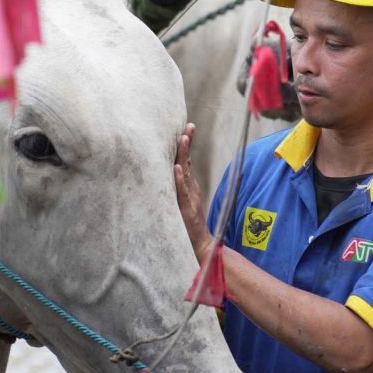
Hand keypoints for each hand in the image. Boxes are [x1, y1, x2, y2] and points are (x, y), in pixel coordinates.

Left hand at [173, 124, 214, 264]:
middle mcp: (191, 190)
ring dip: (184, 156)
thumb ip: (179, 190)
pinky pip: (182, 193)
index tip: (186, 128)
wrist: (200, 246)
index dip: (186, 146)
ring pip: (186, 174)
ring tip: (182, 139)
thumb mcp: (183, 204)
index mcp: (190, 187)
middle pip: (188, 163)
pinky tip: (177, 169)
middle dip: (187, 144)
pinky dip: (180, 180)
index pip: (187, 162)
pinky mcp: (187, 210)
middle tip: (187, 126)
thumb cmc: (189, 226)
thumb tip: (171, 174)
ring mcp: (190, 199)